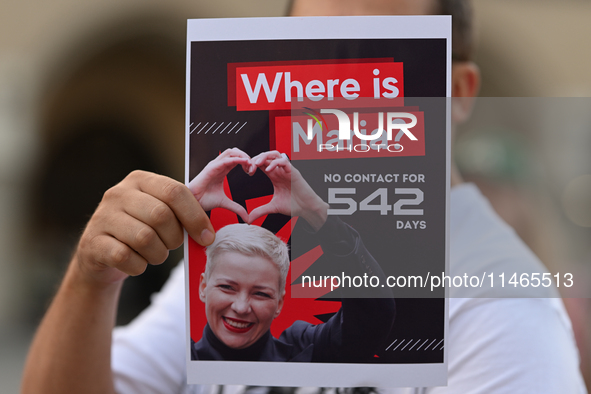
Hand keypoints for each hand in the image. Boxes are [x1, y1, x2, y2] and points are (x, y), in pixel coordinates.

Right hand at [76, 170, 213, 284]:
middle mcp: (118, 193)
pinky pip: (126, 257)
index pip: (175, 192)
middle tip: (171, 245)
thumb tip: (208, 232)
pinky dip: (138, 266)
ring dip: (157, 254)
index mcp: (141, 180)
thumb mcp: (161, 213)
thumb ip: (184, 213)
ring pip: (144, 238)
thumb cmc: (142, 230)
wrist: (101, 254)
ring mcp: (102, 216)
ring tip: (153, 253)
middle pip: (161, 216)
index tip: (207, 237)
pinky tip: (136, 262)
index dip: (195, 216)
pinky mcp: (92, 242)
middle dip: (174, 238)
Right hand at [188, 148, 249, 222]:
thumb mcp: (225, 203)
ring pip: (231, 152)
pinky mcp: (211, 168)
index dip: (247, 163)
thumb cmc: (204, 200)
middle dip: (247, 156)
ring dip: (243, 156)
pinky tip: (245, 163)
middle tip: (253, 167)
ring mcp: (215, 165)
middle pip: (235, 152)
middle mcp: (219, 165)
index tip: (252, 172)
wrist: (192, 203)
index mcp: (222, 170)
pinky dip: (237, 159)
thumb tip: (247, 218)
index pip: (237, 159)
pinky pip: (226, 160)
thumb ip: (237, 208)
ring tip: (250, 165)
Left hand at [248, 151, 327, 230]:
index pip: (261, 164)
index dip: (252, 164)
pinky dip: (275, 162)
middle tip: (249, 167)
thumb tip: (248, 220)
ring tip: (256, 164)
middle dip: (255, 158)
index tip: (247, 172)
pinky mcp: (294, 172)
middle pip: (266, 155)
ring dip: (264, 156)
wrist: (307, 209)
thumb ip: (260, 211)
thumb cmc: (293, 205)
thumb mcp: (273, 207)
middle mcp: (280, 171)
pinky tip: (268, 170)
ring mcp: (287, 170)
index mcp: (274, 176)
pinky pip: (284, 161)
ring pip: (275, 154)